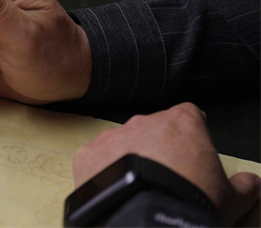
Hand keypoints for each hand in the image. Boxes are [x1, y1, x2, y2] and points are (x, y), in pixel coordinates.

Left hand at [73, 103, 260, 225]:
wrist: (146, 223)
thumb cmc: (190, 205)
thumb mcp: (231, 199)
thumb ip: (244, 186)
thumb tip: (251, 183)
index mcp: (182, 123)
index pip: (189, 114)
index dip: (192, 128)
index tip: (192, 143)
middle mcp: (144, 122)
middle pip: (153, 128)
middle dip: (158, 147)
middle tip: (165, 175)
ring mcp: (112, 136)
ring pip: (122, 142)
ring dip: (128, 157)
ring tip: (138, 186)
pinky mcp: (86, 155)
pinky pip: (96, 158)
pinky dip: (103, 170)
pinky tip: (114, 190)